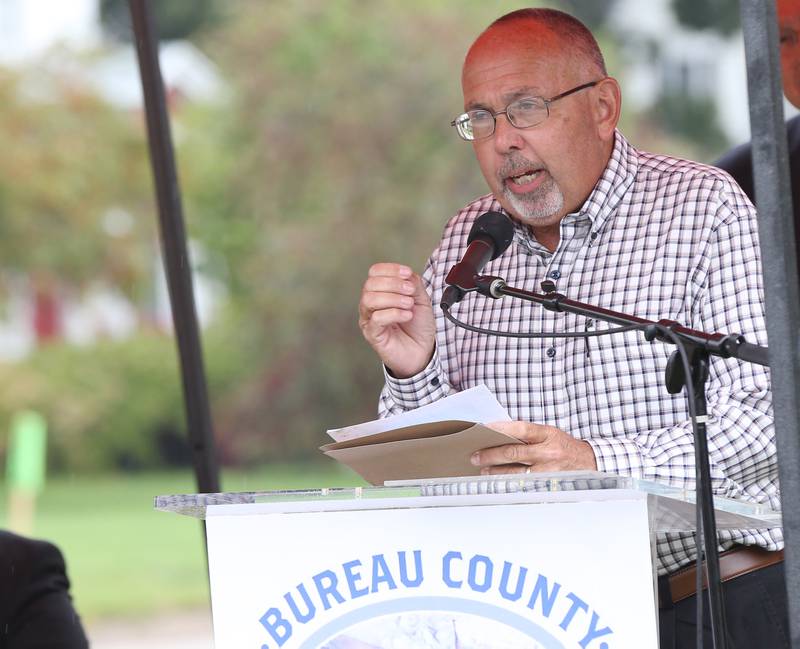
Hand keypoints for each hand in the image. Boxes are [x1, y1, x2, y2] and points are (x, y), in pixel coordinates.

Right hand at [358, 263, 435, 377]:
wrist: (423, 351)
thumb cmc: (418, 327)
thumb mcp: (421, 299)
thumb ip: (413, 284)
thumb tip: (405, 273)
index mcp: (381, 292)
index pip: (375, 272)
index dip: (390, 269)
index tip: (407, 273)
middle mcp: (372, 304)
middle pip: (370, 284)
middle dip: (393, 284)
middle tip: (410, 292)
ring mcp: (370, 319)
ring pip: (370, 299)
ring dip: (393, 298)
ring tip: (409, 305)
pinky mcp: (372, 334)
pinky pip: (376, 318)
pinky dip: (394, 313)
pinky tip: (407, 315)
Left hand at [471, 421, 596, 473]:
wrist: (589, 462)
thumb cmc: (563, 445)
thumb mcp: (549, 433)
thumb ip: (528, 435)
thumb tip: (498, 436)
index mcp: (548, 434)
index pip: (520, 429)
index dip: (500, 429)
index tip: (483, 430)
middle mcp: (548, 452)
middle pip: (514, 453)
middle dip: (491, 455)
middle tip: (475, 457)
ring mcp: (549, 470)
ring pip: (516, 472)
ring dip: (496, 472)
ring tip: (483, 471)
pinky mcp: (548, 485)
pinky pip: (524, 485)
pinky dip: (510, 483)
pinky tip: (499, 482)